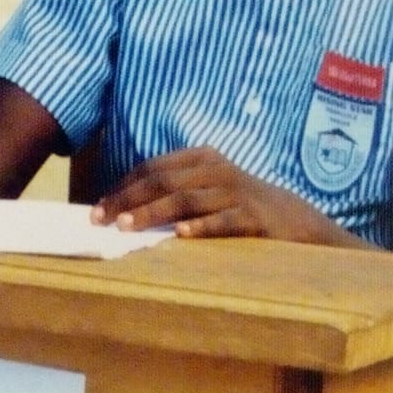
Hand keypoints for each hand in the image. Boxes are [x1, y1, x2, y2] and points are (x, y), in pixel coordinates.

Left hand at [93, 146, 342, 242]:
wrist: (294, 219)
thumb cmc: (237, 205)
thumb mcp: (206, 188)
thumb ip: (172, 192)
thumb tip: (121, 210)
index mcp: (200, 158)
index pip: (151, 169)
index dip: (122, 188)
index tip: (97, 210)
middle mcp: (216, 170)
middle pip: (163, 182)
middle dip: (129, 200)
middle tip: (103, 220)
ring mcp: (236, 192)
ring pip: (186, 200)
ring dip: (154, 213)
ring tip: (128, 226)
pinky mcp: (254, 217)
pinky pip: (223, 221)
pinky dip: (201, 227)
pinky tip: (181, 234)